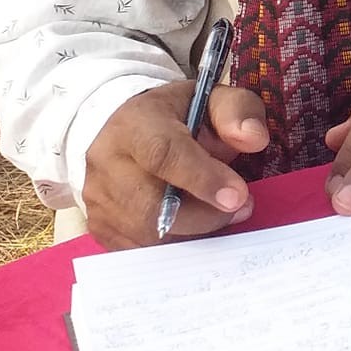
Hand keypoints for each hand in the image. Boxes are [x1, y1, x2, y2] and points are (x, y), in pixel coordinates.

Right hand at [82, 81, 268, 249]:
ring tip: (221, 214)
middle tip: (241, 208)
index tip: (238, 196)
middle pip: (151, 207)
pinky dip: (175, 245)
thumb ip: (238, 112)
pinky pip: (139, 251)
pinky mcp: (100, 227)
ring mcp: (97, 199)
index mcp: (134, 124)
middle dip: (204, 216)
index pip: (163, 155)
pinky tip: (196, 227)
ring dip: (193, 233)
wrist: (130, 131)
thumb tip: (253, 138)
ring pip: (146, 235)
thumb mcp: (214, 99)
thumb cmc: (180, 116)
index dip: (203, 179)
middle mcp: (106, 163)